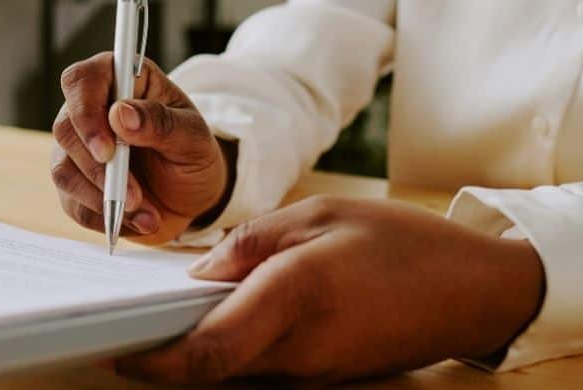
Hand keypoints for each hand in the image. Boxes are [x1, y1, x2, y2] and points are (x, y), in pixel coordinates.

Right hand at [51, 52, 230, 245]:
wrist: (192, 196)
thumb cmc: (194, 155)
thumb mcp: (194, 138)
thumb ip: (161, 122)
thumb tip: (120, 113)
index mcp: (121, 81)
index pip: (81, 80)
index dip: (85, 112)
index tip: (107, 150)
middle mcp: (91, 109)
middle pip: (66, 129)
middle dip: (99, 169)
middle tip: (135, 195)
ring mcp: (78, 148)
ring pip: (63, 170)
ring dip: (102, 198)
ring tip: (145, 212)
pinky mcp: (76, 183)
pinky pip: (72, 204)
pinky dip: (104, 218)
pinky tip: (136, 221)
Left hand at [115, 196, 545, 384]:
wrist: (473, 291)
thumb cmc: (401, 242)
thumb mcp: (320, 214)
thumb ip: (250, 243)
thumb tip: (196, 275)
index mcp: (295, 297)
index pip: (206, 350)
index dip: (153, 360)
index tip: (114, 348)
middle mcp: (300, 349)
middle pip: (211, 367)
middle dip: (163, 354)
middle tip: (125, 327)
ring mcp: (314, 372)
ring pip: (233, 370)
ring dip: (196, 350)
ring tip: (163, 315)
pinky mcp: (325, 378)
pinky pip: (262, 367)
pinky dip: (232, 347)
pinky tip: (222, 316)